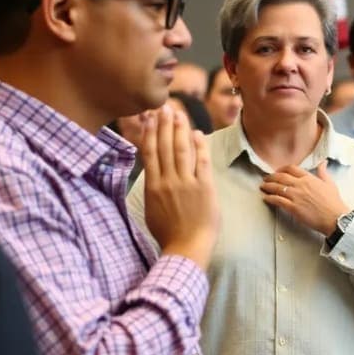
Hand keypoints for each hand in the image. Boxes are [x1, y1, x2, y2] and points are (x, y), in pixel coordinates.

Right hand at [141, 104, 219, 268]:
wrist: (186, 248)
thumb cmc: (168, 233)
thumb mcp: (151, 209)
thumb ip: (153, 188)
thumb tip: (152, 172)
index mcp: (153, 186)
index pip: (150, 152)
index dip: (150, 132)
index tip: (149, 117)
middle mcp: (168, 181)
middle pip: (165, 146)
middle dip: (164, 124)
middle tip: (164, 107)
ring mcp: (186, 183)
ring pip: (181, 150)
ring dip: (180, 129)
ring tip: (178, 113)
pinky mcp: (204, 188)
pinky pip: (202, 162)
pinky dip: (200, 146)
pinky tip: (197, 133)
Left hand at [259, 161, 349, 236]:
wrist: (335, 217)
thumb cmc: (334, 202)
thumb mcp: (330, 183)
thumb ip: (323, 172)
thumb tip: (323, 162)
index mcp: (309, 178)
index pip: (291, 169)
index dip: (281, 169)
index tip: (277, 172)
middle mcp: (301, 185)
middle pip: (281, 177)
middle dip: (271, 177)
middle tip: (266, 179)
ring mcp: (296, 196)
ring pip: (277, 188)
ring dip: (268, 187)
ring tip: (263, 187)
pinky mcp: (293, 208)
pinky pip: (278, 201)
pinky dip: (270, 198)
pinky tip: (265, 198)